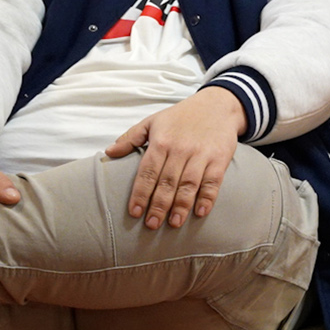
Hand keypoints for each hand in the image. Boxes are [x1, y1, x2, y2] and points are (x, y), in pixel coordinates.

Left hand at [105, 86, 245, 228]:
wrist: (217, 105)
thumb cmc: (182, 116)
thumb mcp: (153, 121)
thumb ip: (130, 138)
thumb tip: (109, 152)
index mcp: (161, 141)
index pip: (147, 172)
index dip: (140, 193)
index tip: (134, 212)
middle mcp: (181, 149)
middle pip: (167, 182)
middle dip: (158, 205)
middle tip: (152, 224)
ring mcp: (201, 155)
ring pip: (189, 184)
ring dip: (181, 206)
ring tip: (174, 223)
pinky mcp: (219, 159)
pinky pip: (213, 182)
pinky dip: (207, 198)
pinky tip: (200, 212)